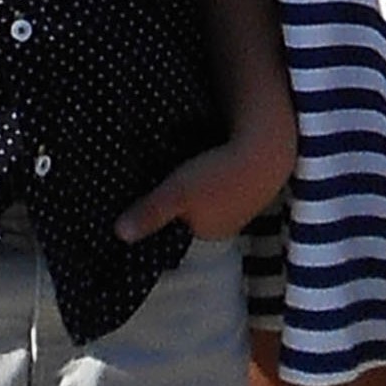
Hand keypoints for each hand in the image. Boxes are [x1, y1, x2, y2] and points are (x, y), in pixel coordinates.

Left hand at [117, 120, 295, 244]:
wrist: (267, 150)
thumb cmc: (217, 176)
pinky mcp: (254, 179)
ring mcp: (246, 203)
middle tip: (167, 178)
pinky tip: (211, 156)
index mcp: (209, 232)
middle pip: (197, 215)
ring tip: (188, 165)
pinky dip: (218, 172)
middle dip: (184, 202)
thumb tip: (119, 235)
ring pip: (213, 198)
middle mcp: (229, 224)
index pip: (180, 230)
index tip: (155, 197)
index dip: (168, 215)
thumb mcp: (175, 194)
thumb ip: (148, 214)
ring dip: (202, 185)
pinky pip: (228, 181)